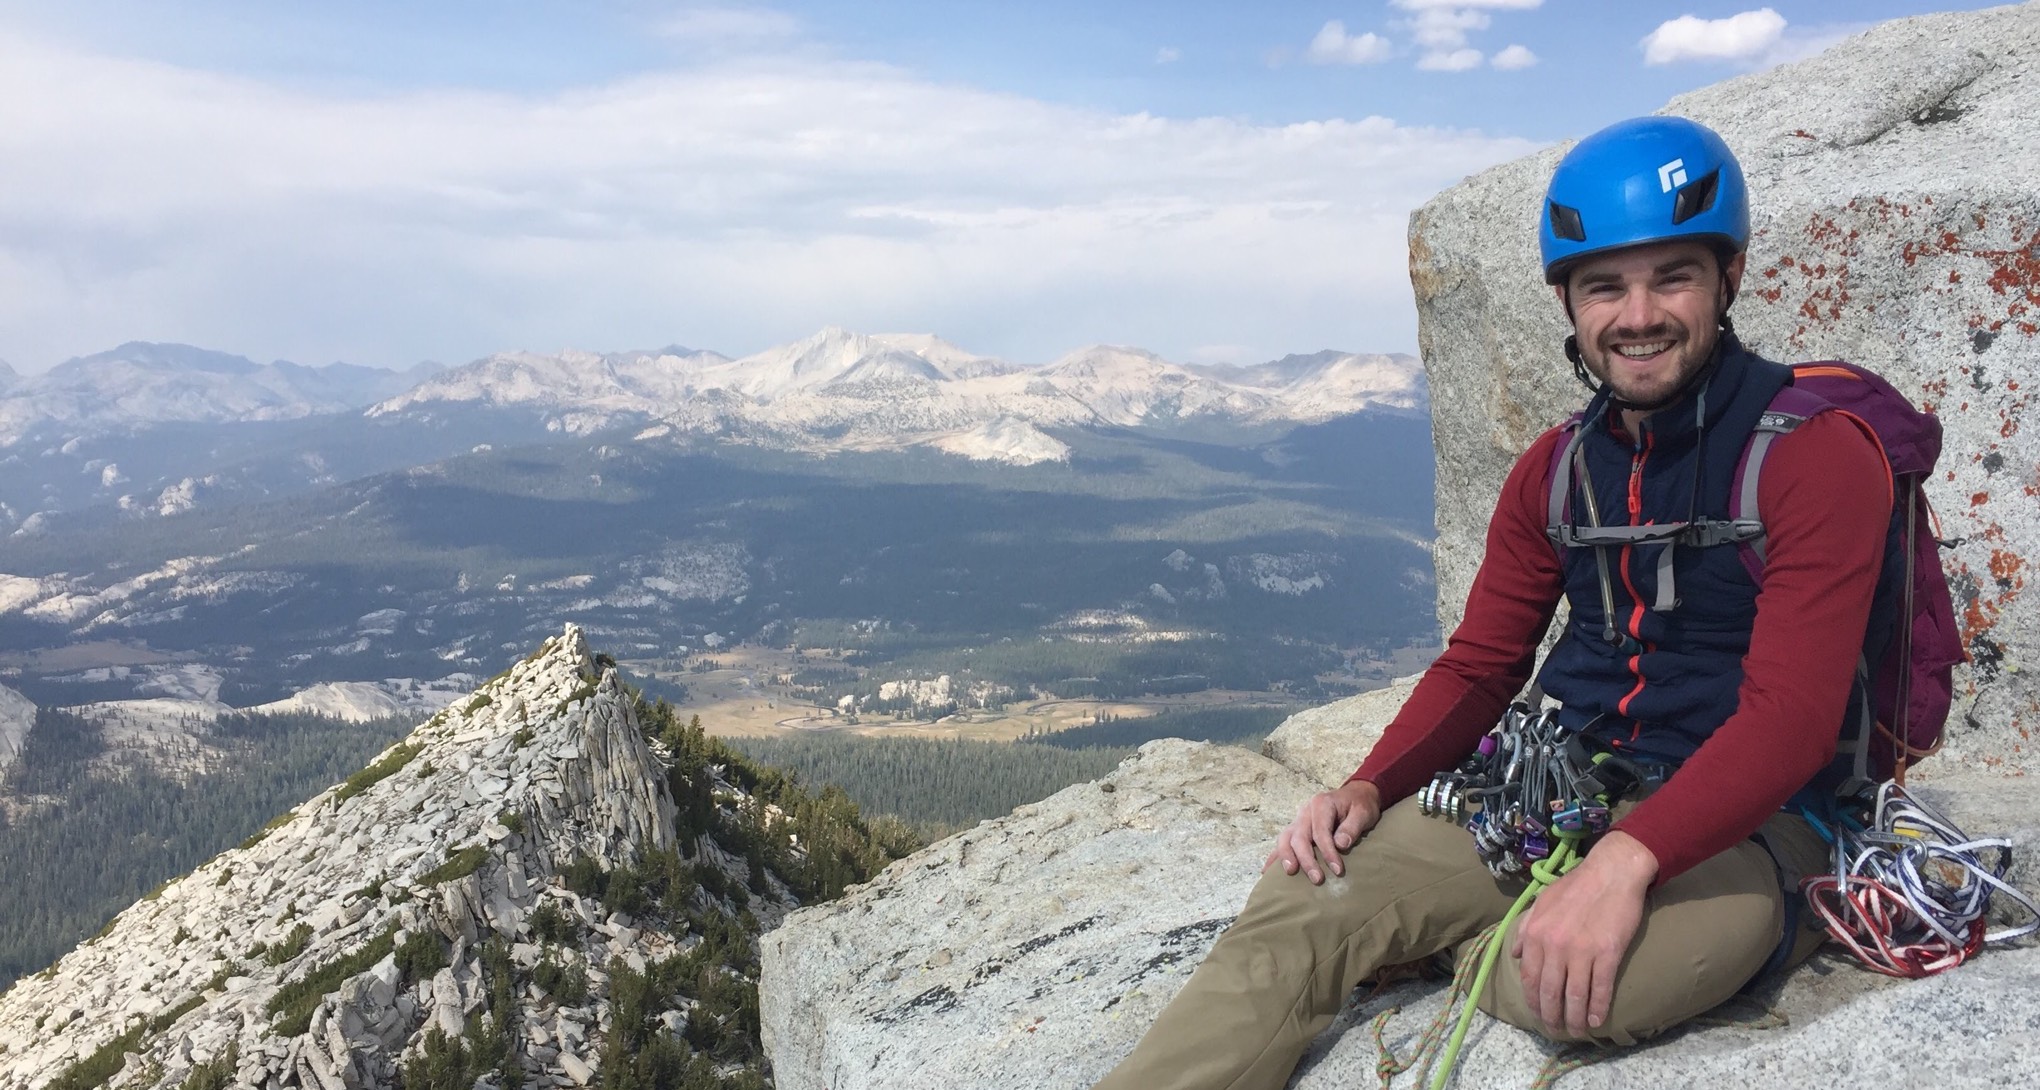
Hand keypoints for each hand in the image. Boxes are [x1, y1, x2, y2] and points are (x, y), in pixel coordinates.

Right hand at [1265, 780, 1382, 883]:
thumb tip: (1340, 844)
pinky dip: (1274, 856)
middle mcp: (1305, 811)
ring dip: (1286, 856)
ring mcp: (1298, 821)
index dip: (1327, 852)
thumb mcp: (1363, 813)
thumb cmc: (1360, 805)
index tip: (1338, 870)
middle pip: (1299, 836)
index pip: (1320, 831)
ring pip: (1285, 838)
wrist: (1356, 795)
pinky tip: (1267, 872)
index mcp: (1321, 804)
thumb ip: (1352, 827)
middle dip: (1306, 859)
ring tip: (1290, 873)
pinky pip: (1282, 843)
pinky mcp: (1296, 830)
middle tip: (1318, 879)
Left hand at [1509, 831, 1657, 1037]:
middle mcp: (1554, 945)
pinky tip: (1596, 1020)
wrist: (1611, 872)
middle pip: (1549, 992)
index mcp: (1535, 933)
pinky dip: (1597, 1008)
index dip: (1533, 1001)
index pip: (1529, 977)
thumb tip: (1514, 955)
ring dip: (1574, 1019)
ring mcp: (1581, 951)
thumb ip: (1525, 928)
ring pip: (1573, 996)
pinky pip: (1600, 989)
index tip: (1538, 1014)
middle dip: (1551, 1016)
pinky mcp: (1607, 954)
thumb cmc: (1576, 886)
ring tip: (1576, 1031)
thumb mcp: (1541, 902)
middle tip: (1555, 1030)